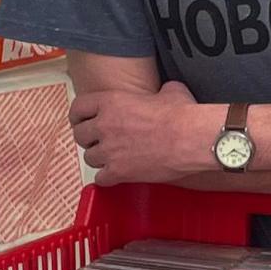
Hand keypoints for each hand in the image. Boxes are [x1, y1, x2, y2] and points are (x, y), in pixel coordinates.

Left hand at [69, 80, 208, 183]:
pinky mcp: (118, 172)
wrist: (191, 138)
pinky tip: (117, 174)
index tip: (83, 120)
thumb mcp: (169, 91)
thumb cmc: (182, 114)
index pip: (78, 108)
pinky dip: (107, 177)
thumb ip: (156, 92)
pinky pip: (101, 178)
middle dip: (89, 138)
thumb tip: (164, 93)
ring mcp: (109, 150)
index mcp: (111, 102)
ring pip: (89, 158)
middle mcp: (104, 126)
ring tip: (113, 158)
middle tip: (100, 140)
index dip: (79, 116)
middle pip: (80, 135)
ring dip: (100, 158)